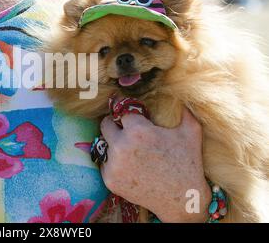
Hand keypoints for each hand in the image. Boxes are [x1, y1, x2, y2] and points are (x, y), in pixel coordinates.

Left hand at [100, 108, 211, 222]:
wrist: (182, 199)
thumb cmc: (187, 163)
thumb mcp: (191, 132)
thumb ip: (184, 110)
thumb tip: (182, 95)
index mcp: (138, 130)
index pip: (122, 111)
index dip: (128, 112)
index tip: (130, 114)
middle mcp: (121, 146)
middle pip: (106, 124)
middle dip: (115, 124)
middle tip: (125, 129)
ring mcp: (113, 164)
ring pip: (104, 144)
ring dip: (113, 144)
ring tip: (129, 149)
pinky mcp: (110, 180)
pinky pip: (105, 163)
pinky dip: (113, 162)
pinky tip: (129, 165)